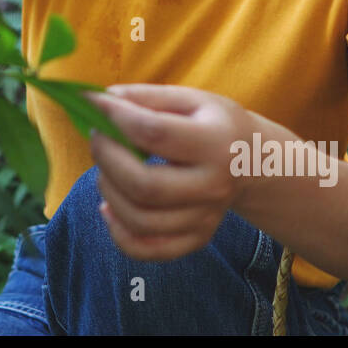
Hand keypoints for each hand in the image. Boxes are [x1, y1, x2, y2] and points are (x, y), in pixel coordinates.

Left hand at [83, 84, 248, 260]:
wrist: (254, 163)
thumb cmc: (214, 124)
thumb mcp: (191, 100)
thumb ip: (148, 97)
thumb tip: (104, 100)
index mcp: (216, 142)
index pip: (155, 133)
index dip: (115, 117)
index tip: (93, 103)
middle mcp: (213, 185)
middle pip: (145, 185)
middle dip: (107, 158)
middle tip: (98, 138)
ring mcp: (206, 218)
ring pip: (140, 220)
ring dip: (108, 191)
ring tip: (107, 169)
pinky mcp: (197, 239)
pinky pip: (148, 250)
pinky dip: (118, 233)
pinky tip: (110, 208)